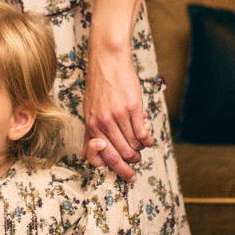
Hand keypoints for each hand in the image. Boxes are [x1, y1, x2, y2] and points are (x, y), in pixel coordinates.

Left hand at [83, 40, 152, 181]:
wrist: (108, 61)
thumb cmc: (99, 85)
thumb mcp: (89, 109)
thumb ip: (90, 133)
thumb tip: (87, 155)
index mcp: (91, 125)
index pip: (101, 157)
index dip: (114, 168)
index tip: (125, 173)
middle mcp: (103, 123)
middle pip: (120, 155)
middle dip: (130, 164)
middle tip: (136, 164)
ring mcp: (118, 116)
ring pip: (133, 145)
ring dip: (140, 150)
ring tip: (142, 146)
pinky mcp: (132, 108)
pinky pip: (142, 133)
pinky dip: (147, 140)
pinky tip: (148, 138)